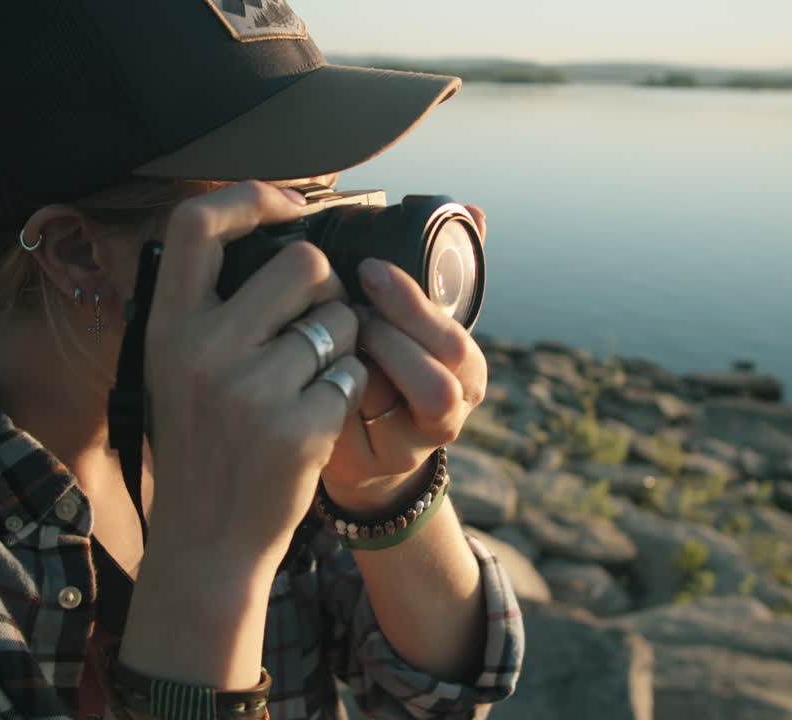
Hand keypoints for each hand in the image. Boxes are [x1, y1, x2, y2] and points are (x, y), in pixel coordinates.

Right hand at [143, 181, 368, 564]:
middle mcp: (200, 350)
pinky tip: (316, 420)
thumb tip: (270, 235)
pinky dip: (347, 392)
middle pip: (302, 264)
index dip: (248, 196)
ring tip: (310, 381)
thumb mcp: (172, 369)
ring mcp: (249, 390)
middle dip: (328, 289)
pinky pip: (352, 375)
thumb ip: (206, 310)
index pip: (194, 223)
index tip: (287, 205)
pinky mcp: (296, 428)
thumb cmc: (199, 445)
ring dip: (343, 344)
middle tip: (318, 323)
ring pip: (340, 321)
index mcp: (166, 326)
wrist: (207, 541)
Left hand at [321, 206, 489, 513]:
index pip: (455, 333)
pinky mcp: (377, 464)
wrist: (350, 444)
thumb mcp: (404, 321)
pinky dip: (343, 393)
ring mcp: (419, 441)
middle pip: (449, 363)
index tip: (370, 268)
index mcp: (464, 366)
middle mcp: (454, 406)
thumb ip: (435, 271)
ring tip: (339, 336)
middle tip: (350, 304)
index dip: (414, 300)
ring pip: (428, 397)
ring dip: (381, 358)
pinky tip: (316, 371)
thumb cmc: (379, 366)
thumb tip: (475, 210)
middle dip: (399, 326)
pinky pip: (367, 429)